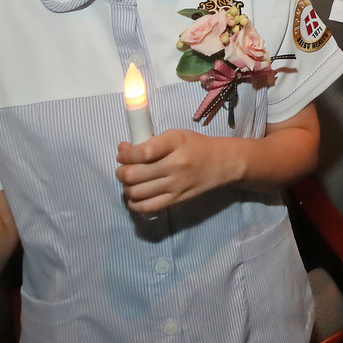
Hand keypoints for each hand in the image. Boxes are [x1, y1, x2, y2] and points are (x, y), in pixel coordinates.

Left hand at [116, 129, 239, 212]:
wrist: (221, 163)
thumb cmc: (196, 146)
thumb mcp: (175, 136)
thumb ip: (149, 142)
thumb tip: (123, 149)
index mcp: (175, 143)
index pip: (142, 152)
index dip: (125, 155)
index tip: (122, 153)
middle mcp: (175, 165)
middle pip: (134, 175)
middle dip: (121, 172)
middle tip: (122, 169)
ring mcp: (176, 185)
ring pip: (137, 192)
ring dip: (126, 188)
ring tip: (129, 182)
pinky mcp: (176, 200)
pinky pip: (148, 207)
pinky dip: (135, 204)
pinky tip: (134, 196)